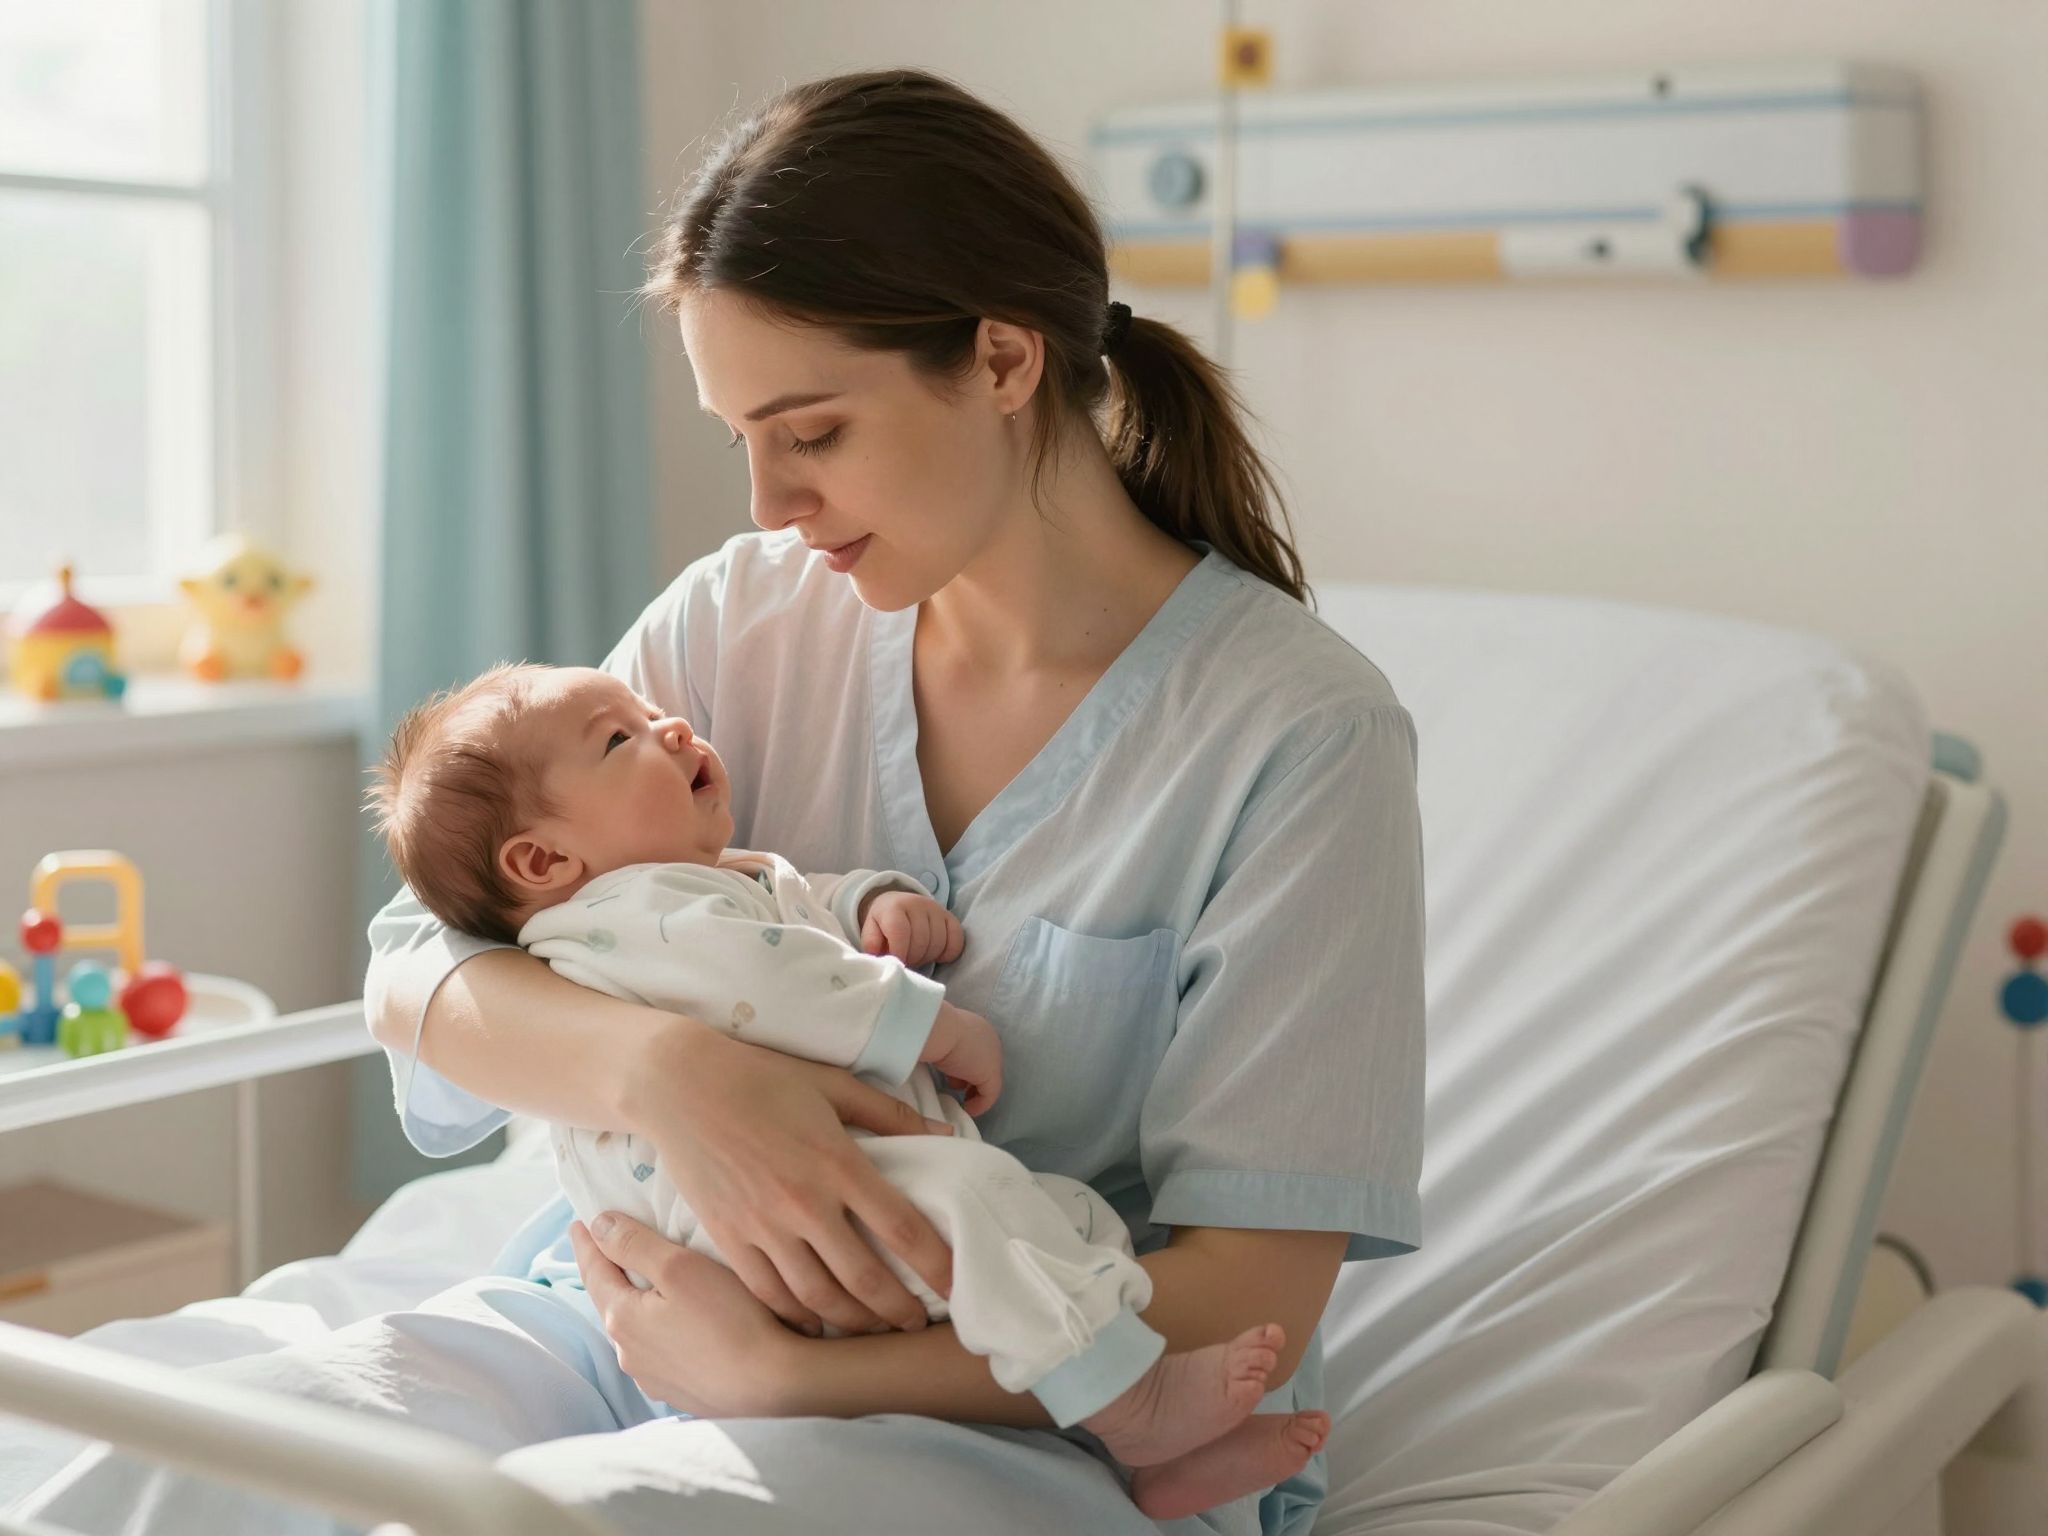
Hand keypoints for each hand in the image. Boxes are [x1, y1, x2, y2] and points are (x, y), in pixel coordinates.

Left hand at [572, 1213, 799, 1416]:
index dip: (587, 1245)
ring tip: (647, 1285)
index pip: (595, 1272)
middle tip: (609, 1249)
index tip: (577, 1224)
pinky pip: (660, 1352)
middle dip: (610, 1274)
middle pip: (612, 1302)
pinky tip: (678, 1326)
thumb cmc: (729, 1319)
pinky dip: (660, 1331)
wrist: (770, 1386)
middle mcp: (629, 1354)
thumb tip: (597, 1226)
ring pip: (636, 1331)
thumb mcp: (680, 1267)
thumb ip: (635, 1244)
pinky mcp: (680, 1391)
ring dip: (637, 1305)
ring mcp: (653, 1378)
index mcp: (622, 1319)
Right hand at [630, 1023, 955, 1338]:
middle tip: (919, 1324)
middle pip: (863, 1277)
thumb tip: (944, 1137)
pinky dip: (796, 1318)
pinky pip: (768, 1293)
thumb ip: (890, 1115)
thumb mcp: (833, 1085)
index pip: (902, 1228)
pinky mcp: (728, 1239)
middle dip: (898, 1310)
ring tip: (876, 1331)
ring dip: (853, 1322)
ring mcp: (762, 1227)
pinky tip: (815, 1327)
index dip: (937, 1265)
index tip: (958, 1286)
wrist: (679, 1084)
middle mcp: (804, 1203)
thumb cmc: (762, 1077)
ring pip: (817, 1297)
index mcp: (838, 1163)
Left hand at [860, 891, 963, 967]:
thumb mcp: (870, 932)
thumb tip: (876, 956)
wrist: (896, 905)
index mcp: (894, 907)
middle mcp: (917, 904)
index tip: (896, 963)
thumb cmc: (883, 924)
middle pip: (921, 941)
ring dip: (928, 957)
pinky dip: (948, 953)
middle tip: (906, 961)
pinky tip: (935, 955)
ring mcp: (936, 909)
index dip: (899, 953)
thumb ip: (871, 944)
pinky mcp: (950, 917)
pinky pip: (957, 940)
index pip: (900, 932)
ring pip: (938, 943)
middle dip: (912, 958)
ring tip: (917, 957)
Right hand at [921, 1000, 1002, 1114]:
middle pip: (982, 1063)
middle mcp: (988, 1038)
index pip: (974, 1049)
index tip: (952, 1078)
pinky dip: (980, 1104)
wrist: (938, 1027)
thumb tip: (938, 1057)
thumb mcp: (937, 1034)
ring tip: (962, 1099)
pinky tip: (968, 1109)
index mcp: (975, 1026)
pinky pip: (989, 1094)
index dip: (964, 1065)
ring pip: (986, 1078)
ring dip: (974, 1089)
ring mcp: (992, 1056)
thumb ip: (942, 1044)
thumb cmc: (931, 1028)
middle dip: (970, 1078)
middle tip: (956, 1088)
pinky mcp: (991, 1074)